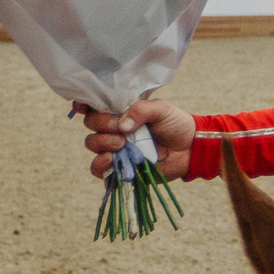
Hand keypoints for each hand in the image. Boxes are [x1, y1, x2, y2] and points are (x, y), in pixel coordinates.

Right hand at [78, 98, 195, 182]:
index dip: (84, 104)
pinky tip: (112, 160)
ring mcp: (115, 148)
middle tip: (121, 129)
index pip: (95, 105)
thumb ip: (141, 110)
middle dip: (102, 124)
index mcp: (121, 110)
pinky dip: (100, 164)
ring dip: (102, 143)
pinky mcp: (119, 167)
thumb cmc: (175, 125)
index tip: (83, 106)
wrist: (190, 149)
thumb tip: (122, 125)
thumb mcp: (161, 109)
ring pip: (92, 144)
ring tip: (122, 144)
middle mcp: (114, 128)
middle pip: (90, 123)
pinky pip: (98, 169)